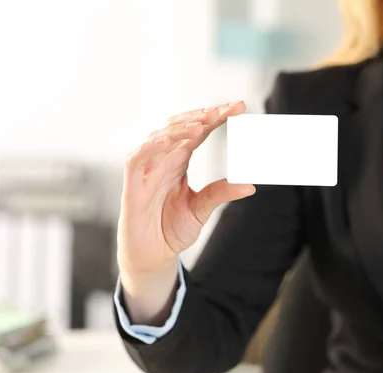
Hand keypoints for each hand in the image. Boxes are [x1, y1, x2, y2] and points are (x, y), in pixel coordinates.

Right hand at [117, 102, 255, 321]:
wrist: (150, 256)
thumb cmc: (170, 230)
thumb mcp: (200, 210)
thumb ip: (220, 194)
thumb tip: (250, 185)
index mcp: (178, 162)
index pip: (197, 132)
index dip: (215, 117)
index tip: (239, 107)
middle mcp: (162, 160)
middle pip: (180, 128)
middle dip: (203, 115)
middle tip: (228, 108)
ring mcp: (146, 169)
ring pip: (160, 136)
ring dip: (181, 127)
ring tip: (204, 122)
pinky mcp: (132, 183)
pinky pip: (138, 157)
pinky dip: (153, 145)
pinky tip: (170, 139)